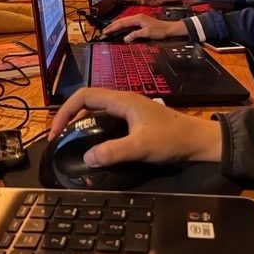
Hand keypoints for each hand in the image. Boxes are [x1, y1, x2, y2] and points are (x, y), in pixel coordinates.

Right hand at [48, 88, 221, 165]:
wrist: (197, 140)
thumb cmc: (171, 138)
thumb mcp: (141, 146)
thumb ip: (113, 151)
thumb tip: (86, 158)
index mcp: (122, 100)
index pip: (84, 96)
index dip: (65, 111)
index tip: (56, 132)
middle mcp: (123, 101)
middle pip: (88, 101)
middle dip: (70, 117)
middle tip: (60, 139)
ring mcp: (129, 110)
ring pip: (98, 111)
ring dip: (82, 123)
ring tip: (72, 142)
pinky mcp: (135, 120)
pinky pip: (107, 120)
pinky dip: (95, 129)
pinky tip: (95, 144)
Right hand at [102, 13, 187, 41]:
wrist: (169, 28)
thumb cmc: (160, 30)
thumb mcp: (147, 33)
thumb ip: (136, 35)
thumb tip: (126, 38)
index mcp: (138, 18)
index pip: (122, 23)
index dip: (113, 27)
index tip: (107, 31)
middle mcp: (137, 17)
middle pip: (122, 20)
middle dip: (112, 25)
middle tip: (105, 31)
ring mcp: (139, 19)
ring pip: (124, 21)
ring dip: (117, 25)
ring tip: (110, 29)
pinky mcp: (141, 21)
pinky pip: (128, 23)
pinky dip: (122, 25)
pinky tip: (120, 28)